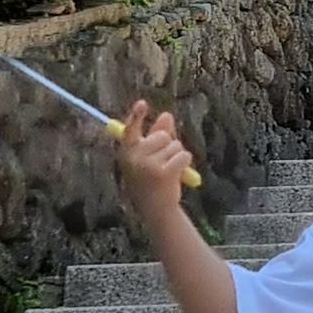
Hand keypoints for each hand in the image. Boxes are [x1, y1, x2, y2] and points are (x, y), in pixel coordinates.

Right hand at [114, 99, 199, 222]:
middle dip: (168, 145)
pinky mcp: (162, 173)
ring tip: (168, 173)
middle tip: (162, 165)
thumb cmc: (153, 181)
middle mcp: (134, 158)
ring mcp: (147, 165)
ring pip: (175, 146)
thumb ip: (158, 136)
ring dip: (177, 157)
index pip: (130, 130)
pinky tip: (177, 175)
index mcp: (127, 152)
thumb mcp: (152, 157)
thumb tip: (167, 115)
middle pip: (162, 136)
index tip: (142, 103)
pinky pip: (183, 155)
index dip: (136, 116)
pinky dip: (185, 163)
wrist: (156, 209)